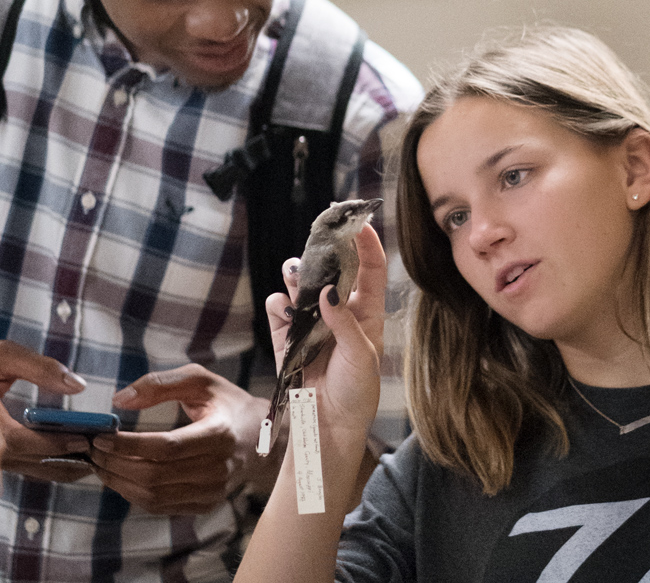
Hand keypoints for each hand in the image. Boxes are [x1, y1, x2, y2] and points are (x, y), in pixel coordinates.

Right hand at [0, 340, 92, 483]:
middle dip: (73, 458)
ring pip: (36, 471)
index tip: (88, 438)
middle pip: (40, 464)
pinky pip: (28, 468)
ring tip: (96, 457)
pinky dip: (52, 465)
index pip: (34, 444)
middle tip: (103, 450)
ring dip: (66, 466)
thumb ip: (38, 367)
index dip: (62, 442)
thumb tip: (77, 385)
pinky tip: (73, 456)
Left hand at [88, 365, 280, 514]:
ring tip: (99, 464)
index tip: (101, 436)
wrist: (262, 437)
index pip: (165, 447)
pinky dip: (133, 494)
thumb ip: (160, 383)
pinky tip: (120, 477)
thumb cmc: (227, 403)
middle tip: (92, 450)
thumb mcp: (200, 380)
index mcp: (219, 434)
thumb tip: (120, 400)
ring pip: (153, 496)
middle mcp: (217, 468)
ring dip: (119, 482)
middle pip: (154, 475)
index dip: (128, 445)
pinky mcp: (205, 504)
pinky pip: (160, 506)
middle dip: (115, 464)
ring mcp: (212, 491)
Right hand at [267, 222, 386, 445]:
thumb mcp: (361, 356)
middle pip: (332, 268)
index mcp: (367, 312)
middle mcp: (339, 311)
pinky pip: (279, 309)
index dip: (367, 243)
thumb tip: (329, 290)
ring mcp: (312, 321)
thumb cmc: (357, 392)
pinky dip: (279, 304)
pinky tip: (284, 310)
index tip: (359, 222)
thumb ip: (345, 323)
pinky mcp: (288, 336)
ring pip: (302, 284)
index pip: (370, 268)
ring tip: (296, 272)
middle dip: (324, 250)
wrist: (329, 426)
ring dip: (297, 275)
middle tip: (317, 235)